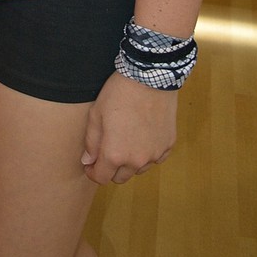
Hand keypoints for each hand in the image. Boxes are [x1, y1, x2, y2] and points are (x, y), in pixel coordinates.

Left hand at [81, 70, 177, 184]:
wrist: (149, 78)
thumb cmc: (118, 94)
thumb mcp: (96, 114)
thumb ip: (91, 142)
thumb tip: (88, 161)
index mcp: (115, 155)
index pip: (102, 178)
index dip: (94, 172)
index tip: (91, 164)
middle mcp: (136, 161)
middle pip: (121, 177)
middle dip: (111, 168)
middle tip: (108, 149)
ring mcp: (155, 154)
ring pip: (139, 168)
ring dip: (131, 161)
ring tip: (126, 138)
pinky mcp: (168, 145)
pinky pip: (156, 158)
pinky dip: (148, 152)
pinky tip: (143, 135)